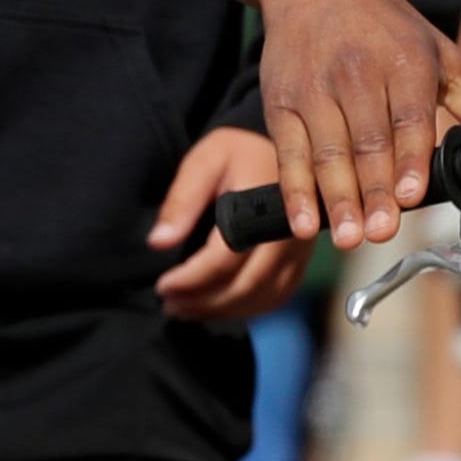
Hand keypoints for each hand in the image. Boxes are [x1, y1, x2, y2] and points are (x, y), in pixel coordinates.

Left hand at [152, 126, 311, 320]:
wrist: (281, 150)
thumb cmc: (237, 153)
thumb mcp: (203, 162)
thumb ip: (182, 201)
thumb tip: (158, 243)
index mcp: (263, 204)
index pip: (226, 257)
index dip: (192, 279)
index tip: (163, 287)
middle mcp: (289, 231)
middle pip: (247, 285)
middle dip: (204, 302)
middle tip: (170, 305)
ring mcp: (300, 249)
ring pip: (263, 296)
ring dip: (221, 310)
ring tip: (186, 310)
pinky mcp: (301, 260)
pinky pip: (277, 296)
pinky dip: (245, 309)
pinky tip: (216, 307)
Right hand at [257, 0, 460, 248]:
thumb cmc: (383, 27)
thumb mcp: (438, 52)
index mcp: (404, 62)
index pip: (409, 116)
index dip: (410, 158)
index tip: (413, 195)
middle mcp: (357, 74)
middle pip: (366, 141)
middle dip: (374, 191)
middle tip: (381, 232)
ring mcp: (315, 89)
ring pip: (327, 152)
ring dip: (336, 199)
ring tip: (349, 236)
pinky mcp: (281, 102)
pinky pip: (288, 152)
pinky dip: (294, 189)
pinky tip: (302, 221)